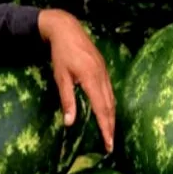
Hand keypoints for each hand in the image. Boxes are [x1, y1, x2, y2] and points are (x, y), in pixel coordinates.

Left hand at [38, 9, 115, 150]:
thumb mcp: (61, 77)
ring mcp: (105, 72)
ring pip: (112, 99)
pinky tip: (107, 111)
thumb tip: (70, 123)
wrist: (67, 29)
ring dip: (112, 117)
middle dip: (111, 127)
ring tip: (110, 132)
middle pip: (110, 106)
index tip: (108, 143)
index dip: (106, 128)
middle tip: (111, 144)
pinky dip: (110, 104)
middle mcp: (102, 76)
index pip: (102, 109)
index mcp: (91, 79)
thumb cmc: (61, 54)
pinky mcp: (104, 69)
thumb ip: (67, 100)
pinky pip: (110, 91)